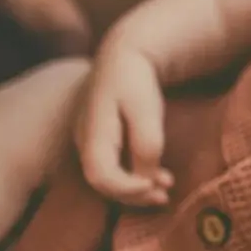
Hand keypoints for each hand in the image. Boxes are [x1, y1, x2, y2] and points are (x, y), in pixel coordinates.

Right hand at [74, 44, 172, 206]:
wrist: (123, 54)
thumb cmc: (135, 79)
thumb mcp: (147, 109)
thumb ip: (146, 145)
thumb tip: (146, 178)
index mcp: (92, 133)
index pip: (101, 175)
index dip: (127, 189)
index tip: (155, 186)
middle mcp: (84, 141)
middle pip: (103, 182)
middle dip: (134, 194)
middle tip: (164, 195)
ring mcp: (89, 142)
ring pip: (108, 177)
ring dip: (136, 188)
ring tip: (165, 190)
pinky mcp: (99, 141)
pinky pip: (112, 167)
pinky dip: (133, 177)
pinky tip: (157, 177)